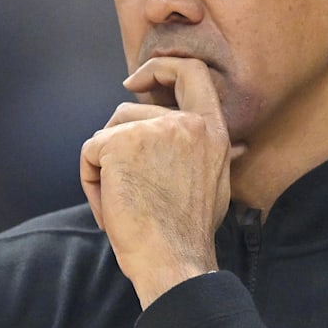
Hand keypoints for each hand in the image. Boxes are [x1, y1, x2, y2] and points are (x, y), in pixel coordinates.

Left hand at [80, 57, 237, 307]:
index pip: (191, 71)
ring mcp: (152, 130)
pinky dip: (91, 180)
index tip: (138, 81)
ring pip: (108, 133)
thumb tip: (238, 147)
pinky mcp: (120, 143)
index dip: (161, 67)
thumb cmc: (189, 233)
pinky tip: (109, 207)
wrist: (173, 261)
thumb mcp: (217, 184)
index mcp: (212, 130)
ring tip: (121, 202)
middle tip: (114, 168)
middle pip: (131, 109)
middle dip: (117, 139)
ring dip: (105, 166)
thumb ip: (212, 154)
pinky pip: (90, 153)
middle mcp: (186, 123)